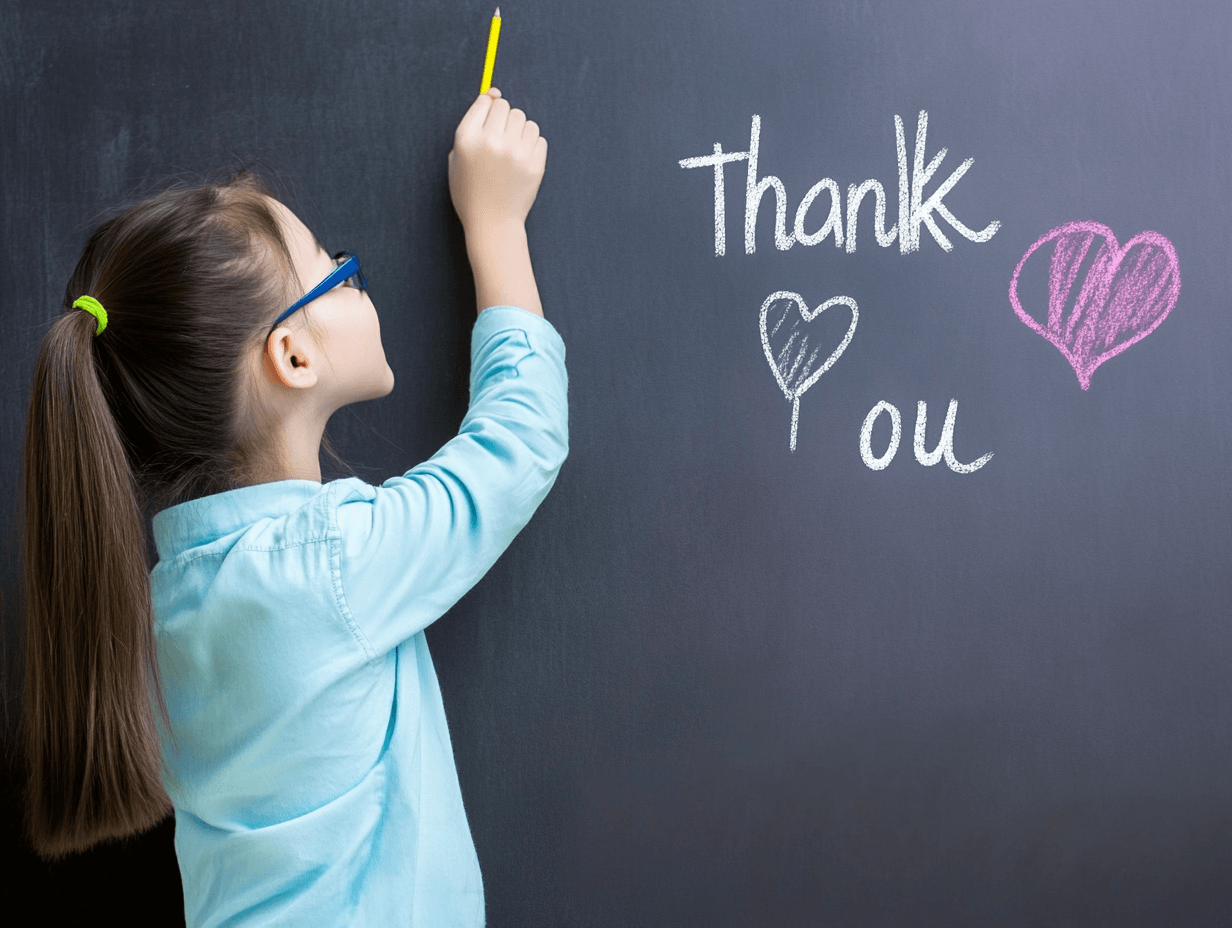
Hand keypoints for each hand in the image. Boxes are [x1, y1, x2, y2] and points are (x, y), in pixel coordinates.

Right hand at [448, 87, 547, 235]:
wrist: (492, 224)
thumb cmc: (471, 191)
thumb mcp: (457, 158)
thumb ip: (472, 124)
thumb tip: (494, 93)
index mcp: (467, 139)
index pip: (485, 102)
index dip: (487, 111)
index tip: (489, 125)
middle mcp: (492, 142)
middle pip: (506, 107)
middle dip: (503, 120)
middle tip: (500, 142)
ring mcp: (516, 152)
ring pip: (525, 119)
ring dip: (519, 130)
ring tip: (511, 151)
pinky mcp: (535, 163)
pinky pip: (538, 137)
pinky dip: (531, 144)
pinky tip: (521, 161)